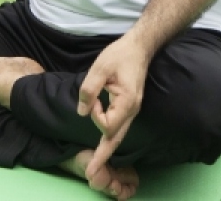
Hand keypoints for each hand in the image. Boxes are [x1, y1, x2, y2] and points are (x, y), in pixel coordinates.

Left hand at [77, 34, 150, 178]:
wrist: (139, 48)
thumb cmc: (119, 55)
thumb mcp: (100, 68)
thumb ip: (89, 90)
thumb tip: (81, 112)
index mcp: (127, 102)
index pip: (108, 124)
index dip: (96, 115)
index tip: (92, 99)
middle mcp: (132, 110)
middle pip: (117, 139)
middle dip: (103, 156)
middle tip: (91, 172)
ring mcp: (132, 110)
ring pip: (119, 135)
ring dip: (105, 146)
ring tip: (95, 162)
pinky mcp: (129, 107)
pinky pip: (119, 126)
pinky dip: (109, 135)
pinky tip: (103, 143)